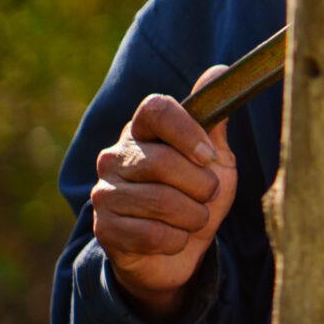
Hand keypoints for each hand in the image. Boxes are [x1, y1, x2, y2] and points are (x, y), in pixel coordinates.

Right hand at [89, 65, 236, 323]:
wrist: (177, 252)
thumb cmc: (195, 196)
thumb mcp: (213, 160)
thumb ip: (214, 123)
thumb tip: (220, 71)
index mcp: (142, 131)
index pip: (155, 109)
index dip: (187, 131)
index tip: (209, 156)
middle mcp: (115, 156)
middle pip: (163, 161)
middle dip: (201, 186)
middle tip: (207, 196)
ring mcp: (105, 193)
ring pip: (160, 201)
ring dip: (192, 216)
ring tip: (193, 219)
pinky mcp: (104, 229)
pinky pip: (150, 234)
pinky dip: (176, 240)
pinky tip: (174, 239)